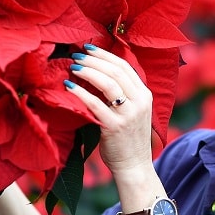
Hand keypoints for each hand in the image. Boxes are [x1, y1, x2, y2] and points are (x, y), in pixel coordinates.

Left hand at [64, 44, 154, 175]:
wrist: (134, 166)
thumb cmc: (128, 138)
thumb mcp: (133, 111)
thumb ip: (123, 94)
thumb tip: (98, 73)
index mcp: (145, 95)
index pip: (125, 66)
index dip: (105, 55)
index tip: (89, 48)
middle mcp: (140, 102)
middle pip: (116, 71)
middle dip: (94, 60)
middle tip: (77, 54)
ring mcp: (129, 115)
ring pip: (108, 84)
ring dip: (88, 72)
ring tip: (73, 67)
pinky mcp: (115, 127)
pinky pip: (95, 104)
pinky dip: (81, 93)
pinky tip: (69, 87)